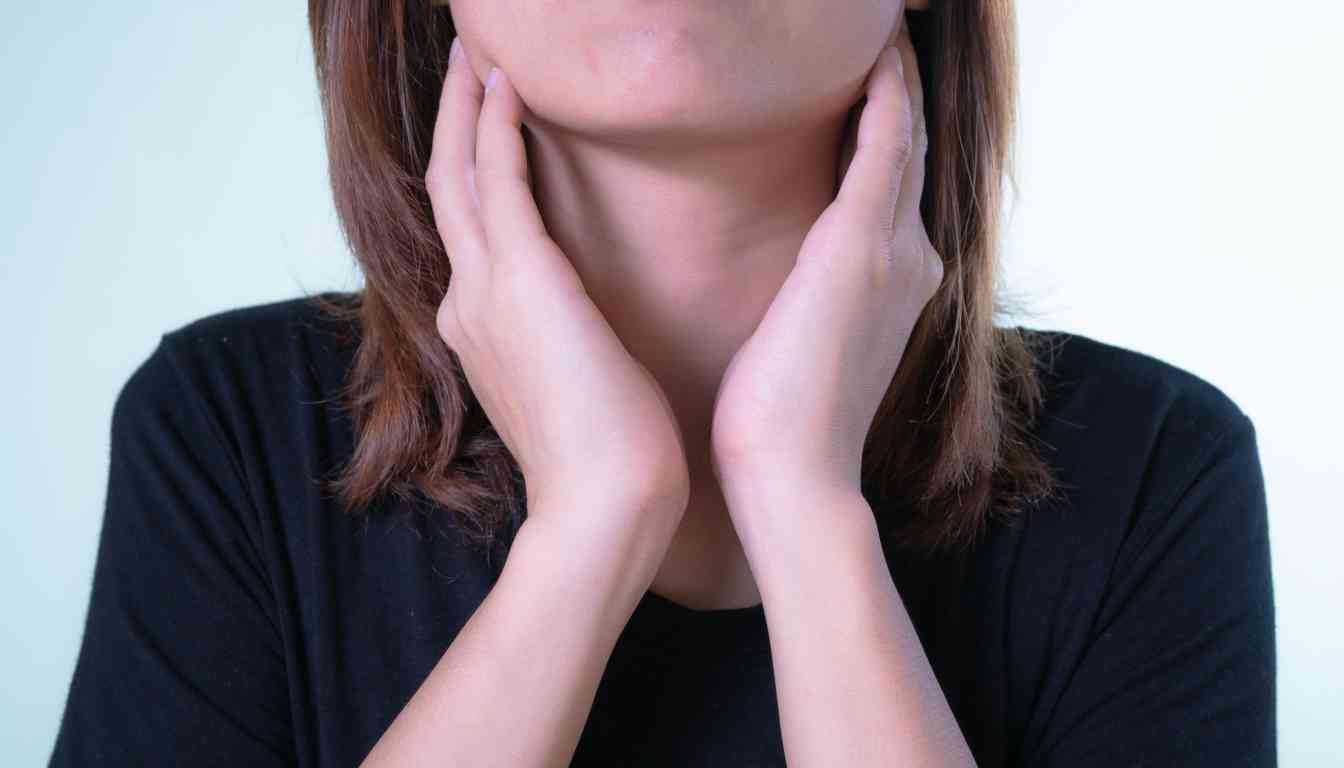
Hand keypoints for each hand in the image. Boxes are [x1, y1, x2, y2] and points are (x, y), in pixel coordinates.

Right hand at [426, 40, 690, 542]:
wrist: (605, 508)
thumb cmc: (611, 459)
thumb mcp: (578, 388)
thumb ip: (565, 348)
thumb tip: (585, 332)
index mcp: (482, 330)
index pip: (471, 231)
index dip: (471, 172)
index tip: (487, 125)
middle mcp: (468, 303)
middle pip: (448, 189)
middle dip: (453, 123)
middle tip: (465, 62)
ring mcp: (484, 291)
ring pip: (458, 173)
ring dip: (465, 107)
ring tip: (476, 54)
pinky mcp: (520, 280)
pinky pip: (495, 180)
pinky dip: (494, 126)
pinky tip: (505, 82)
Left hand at [710, 19, 940, 518]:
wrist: (792, 479)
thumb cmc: (779, 423)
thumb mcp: (802, 343)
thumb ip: (812, 299)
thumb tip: (789, 284)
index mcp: (892, 280)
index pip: (891, 177)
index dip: (885, 120)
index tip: (866, 72)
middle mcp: (909, 255)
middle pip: (907, 144)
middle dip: (896, 86)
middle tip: (880, 28)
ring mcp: (894, 249)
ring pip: (902, 132)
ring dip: (894, 75)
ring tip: (880, 26)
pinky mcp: (862, 246)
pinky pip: (883, 141)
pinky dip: (884, 91)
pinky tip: (877, 49)